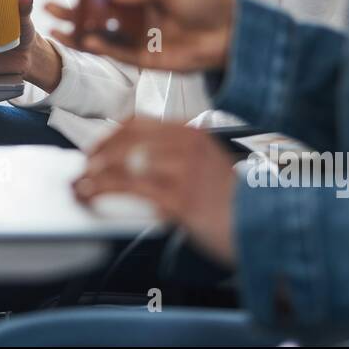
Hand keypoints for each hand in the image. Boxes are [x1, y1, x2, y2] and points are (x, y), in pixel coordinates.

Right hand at [45, 0, 236, 72]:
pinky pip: (117, 53)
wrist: (231, 33)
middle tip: (52, 4)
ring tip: (58, 27)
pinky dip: (101, 48)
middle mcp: (136, 12)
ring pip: (101, 33)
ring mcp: (138, 34)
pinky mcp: (144, 57)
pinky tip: (87, 41)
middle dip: (73, 7)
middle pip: (97, 10)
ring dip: (79, 30)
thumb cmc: (207, 4)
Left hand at [73, 119, 238, 265]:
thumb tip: (133, 164)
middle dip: (97, 156)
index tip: (95, 149)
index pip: (138, 123)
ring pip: (123, 163)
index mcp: (192, 133)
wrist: (269, 224)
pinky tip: (92, 196)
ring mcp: (182, 170)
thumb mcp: (208, 166)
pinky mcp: (179, 198)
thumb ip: (176, 159)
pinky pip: (129, 188)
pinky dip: (102, 190)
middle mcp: (186, 145)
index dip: (110, 136)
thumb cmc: (238, 202)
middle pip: (126, 141)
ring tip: (80, 186)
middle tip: (83, 170)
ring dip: (93, 176)